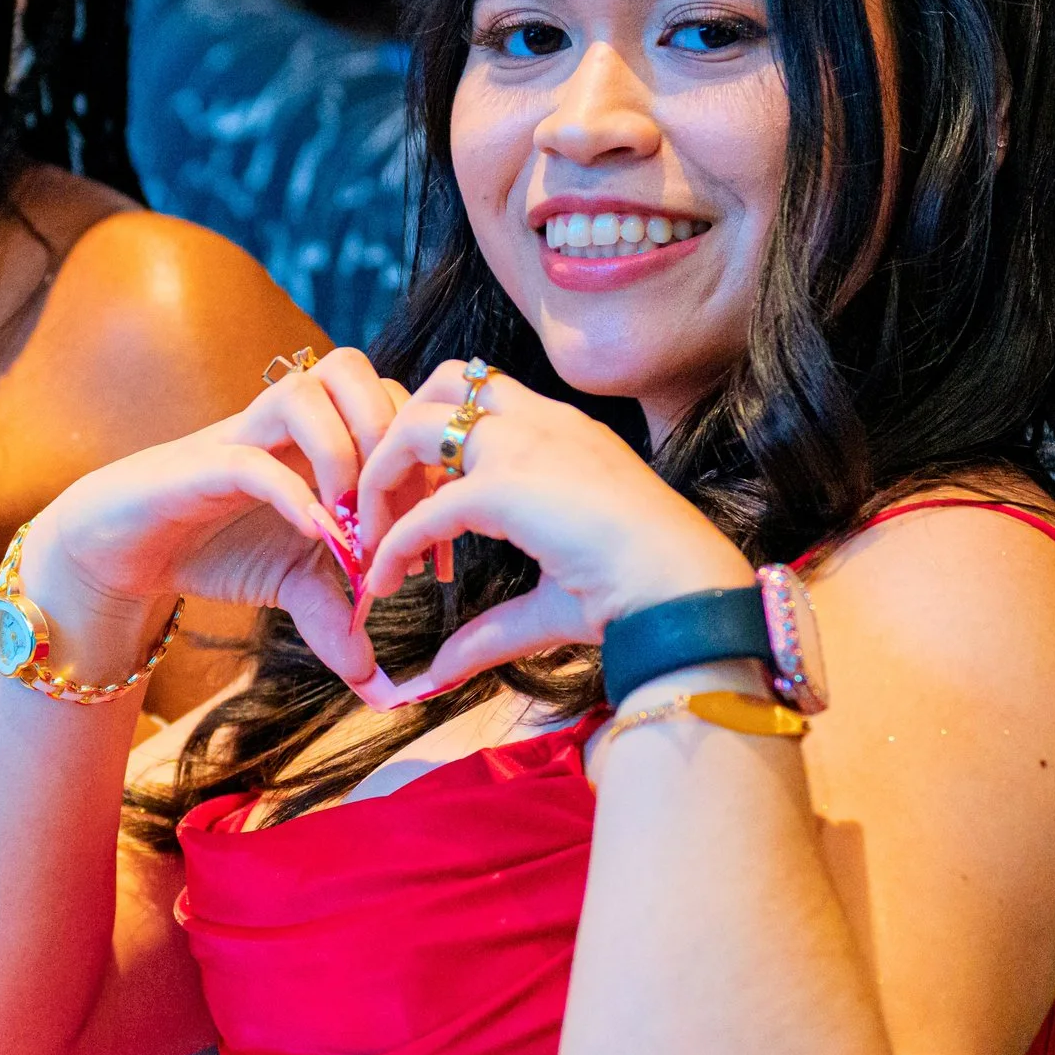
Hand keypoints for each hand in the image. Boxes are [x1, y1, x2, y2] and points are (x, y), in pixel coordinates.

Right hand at [21, 348, 410, 706]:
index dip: (424, 467)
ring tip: (354, 526)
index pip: (391, 405)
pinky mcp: (199, 466)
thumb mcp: (291, 585)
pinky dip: (291, 491)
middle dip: (391, 444)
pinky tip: (315, 536)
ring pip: (304, 390)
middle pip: (355, 372)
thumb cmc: (216, 547)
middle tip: (398, 525)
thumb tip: (376, 681)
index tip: (436, 549)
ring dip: (343, 453)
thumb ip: (336, 617)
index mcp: (318, 434)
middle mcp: (283, 422)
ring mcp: (240, 435)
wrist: (126, 551)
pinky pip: (250, 458)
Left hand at [351, 361, 752, 702]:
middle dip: (396, 437)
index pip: (481, 400)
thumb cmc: (640, 593)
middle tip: (381, 506)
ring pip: (417, 424)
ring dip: (380, 475)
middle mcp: (541, 424)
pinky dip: (393, 544)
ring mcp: (524, 448)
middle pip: (440, 384)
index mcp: (562, 434)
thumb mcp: (551, 601)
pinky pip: (425, 510)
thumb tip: (441, 670)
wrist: (683, 592)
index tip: (417, 510)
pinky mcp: (507, 487)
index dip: (436, 448)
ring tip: (370, 535)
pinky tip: (384, 581)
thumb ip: (492, 629)